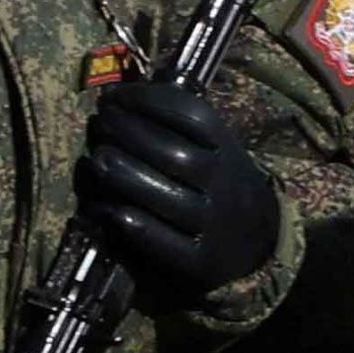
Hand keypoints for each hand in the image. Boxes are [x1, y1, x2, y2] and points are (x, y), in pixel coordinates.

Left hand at [77, 78, 281, 301]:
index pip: (192, 116)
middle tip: (100, 123)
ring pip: (166, 195)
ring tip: (96, 158)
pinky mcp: (198, 262)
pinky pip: (158, 240)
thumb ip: (181, 124)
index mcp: (229, 151)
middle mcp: (225, 185)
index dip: (148, 101)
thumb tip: (128, 90)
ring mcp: (213, 225)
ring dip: (124, 174)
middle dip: (131, 134)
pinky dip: (126, 220)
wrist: (257, 245)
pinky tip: (102, 207)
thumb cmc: (219, 186)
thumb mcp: (217, 149)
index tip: (114, 96)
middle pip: (175, 154)